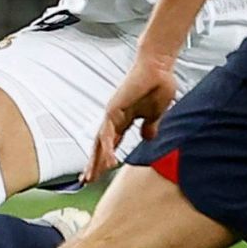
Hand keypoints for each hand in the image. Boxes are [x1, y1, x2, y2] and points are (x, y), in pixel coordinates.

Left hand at [85, 52, 177, 182]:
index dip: (104, 159)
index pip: (111, 143)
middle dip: (94, 164)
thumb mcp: (155, 114)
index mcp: (124, 120)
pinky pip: (109, 131)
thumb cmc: (158, 86)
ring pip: (101, 141)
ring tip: (93, 176)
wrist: (159, 67)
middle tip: (87, 180)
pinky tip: (107, 159)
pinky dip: (107, 146)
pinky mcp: (115, 108)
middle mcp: (115, 117)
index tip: (99, 174)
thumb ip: (150, 126)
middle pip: (100, 145)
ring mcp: (113, 113)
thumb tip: (147, 138)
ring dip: (97, 160)